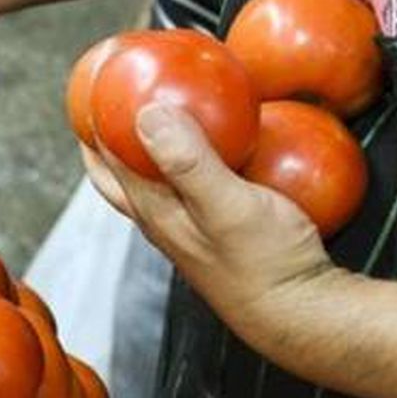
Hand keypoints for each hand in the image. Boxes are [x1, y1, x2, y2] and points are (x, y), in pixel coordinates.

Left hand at [82, 104, 337, 342]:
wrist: (304, 314)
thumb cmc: (266, 264)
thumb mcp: (226, 205)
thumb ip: (188, 162)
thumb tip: (146, 113)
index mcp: (153, 210)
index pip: (105, 158)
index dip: (93, 120)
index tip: (92, 83)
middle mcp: (162, 221)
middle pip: (117, 171)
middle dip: (106, 134)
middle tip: (110, 97)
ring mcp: (188, 229)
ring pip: (152, 179)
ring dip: (146, 146)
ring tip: (160, 111)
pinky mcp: (217, 232)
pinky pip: (191, 185)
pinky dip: (191, 159)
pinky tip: (220, 145)